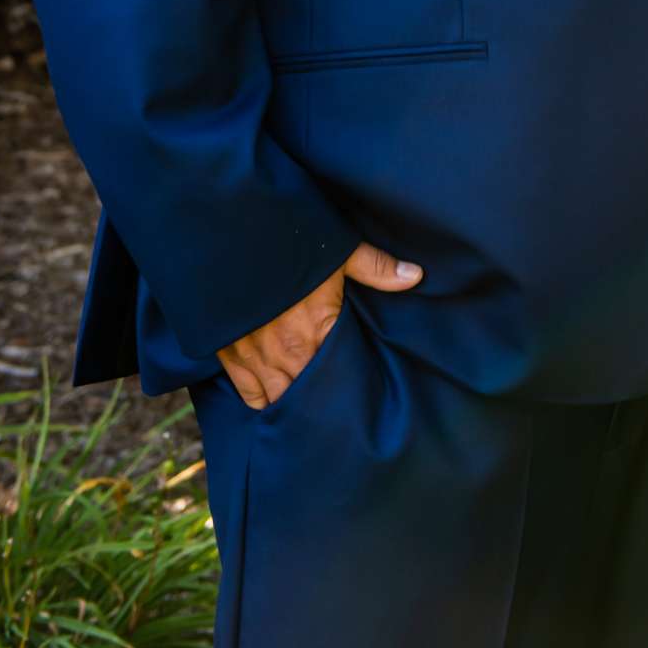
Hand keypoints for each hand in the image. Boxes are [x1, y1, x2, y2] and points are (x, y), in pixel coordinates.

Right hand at [216, 240, 421, 408]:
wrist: (230, 239)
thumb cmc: (287, 243)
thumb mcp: (337, 250)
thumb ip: (375, 268)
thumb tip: (416, 276)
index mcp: (318, 331)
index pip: (340, 374)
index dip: (348, 385)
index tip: (358, 393)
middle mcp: (288, 354)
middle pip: (310, 394)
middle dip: (321, 400)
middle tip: (334, 408)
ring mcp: (257, 359)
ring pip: (281, 400)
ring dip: (294, 402)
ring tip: (307, 409)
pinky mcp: (231, 358)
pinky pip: (251, 396)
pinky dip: (263, 401)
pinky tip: (276, 401)